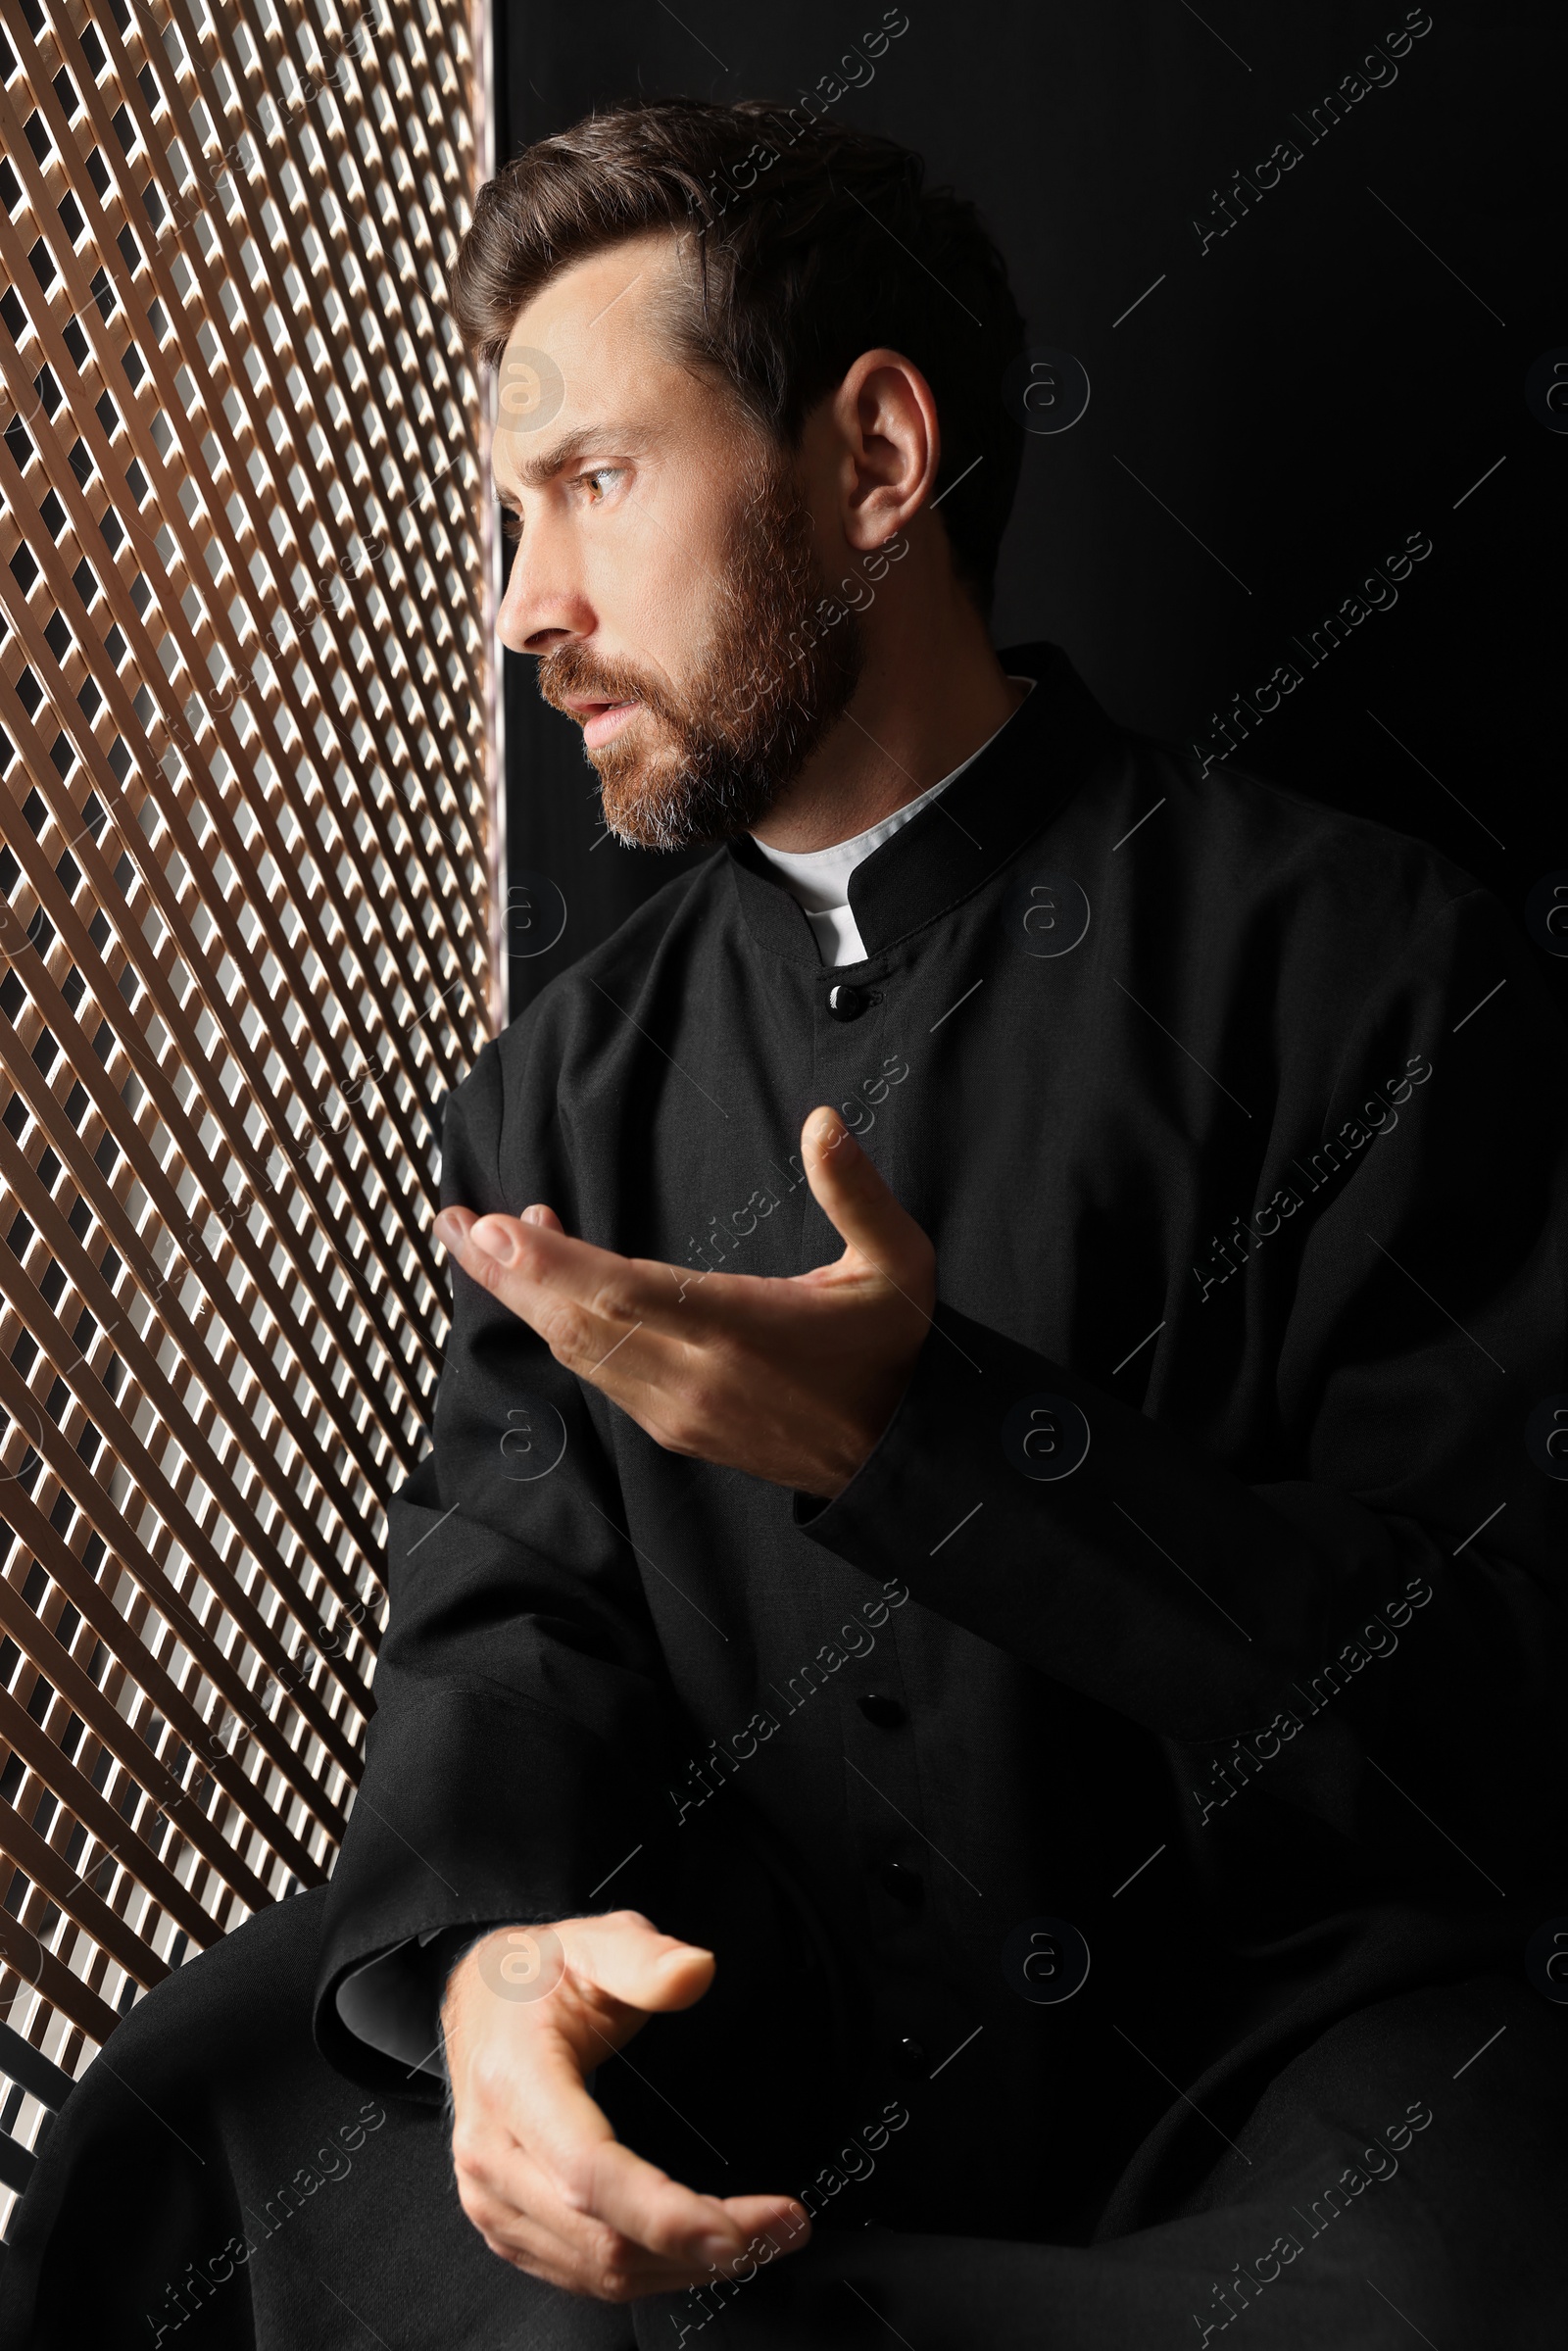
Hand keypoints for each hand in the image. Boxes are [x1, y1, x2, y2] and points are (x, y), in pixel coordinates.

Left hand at [433, 1105, 936, 1497]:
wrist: (896, 1458)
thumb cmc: (890, 1354)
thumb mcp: (898, 1264)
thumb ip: (856, 1192)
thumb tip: (822, 1122)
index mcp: (743, 1330)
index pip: (628, 1294)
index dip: (553, 1263)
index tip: (497, 1227)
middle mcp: (696, 1377)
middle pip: (577, 1324)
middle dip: (506, 1273)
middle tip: (455, 1222)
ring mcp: (676, 1410)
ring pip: (577, 1351)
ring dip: (524, 1297)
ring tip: (482, 1240)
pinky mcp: (671, 1427)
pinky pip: (595, 1371)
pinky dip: (559, 1324)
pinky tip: (546, 1285)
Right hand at [442, 1910, 810, 2299]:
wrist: (478, 2002)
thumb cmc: (534, 1976)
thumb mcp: (592, 1942)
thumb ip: (645, 1957)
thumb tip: (697, 1971)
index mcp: (513, 2083)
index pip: (590, 2172)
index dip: (665, 2215)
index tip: (740, 2228)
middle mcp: (492, 2155)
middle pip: (603, 2238)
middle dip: (703, 2246)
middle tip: (784, 2227)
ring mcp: (493, 2200)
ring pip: (599, 2271)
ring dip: (684, 2269)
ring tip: (760, 2238)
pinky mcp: (507, 2225)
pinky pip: (584, 2274)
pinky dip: (651, 2272)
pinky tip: (697, 2250)